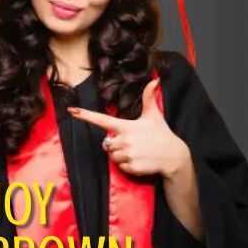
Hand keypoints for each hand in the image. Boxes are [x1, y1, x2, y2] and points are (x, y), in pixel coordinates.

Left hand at [68, 79, 190, 178]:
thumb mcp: (154, 115)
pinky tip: (138, 160)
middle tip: (131, 142)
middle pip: (106, 144)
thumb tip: (154, 81)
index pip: (102, 119)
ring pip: (112, 156)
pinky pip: (120, 167)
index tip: (72, 111)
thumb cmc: (162, 134)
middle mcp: (124, 140)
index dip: (86, 115)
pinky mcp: (131, 167)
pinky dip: (127, 165)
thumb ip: (149, 98)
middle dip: (115, 144)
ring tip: (136, 151)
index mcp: (126, 126)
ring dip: (120, 155)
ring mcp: (128, 154)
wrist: (174, 157)